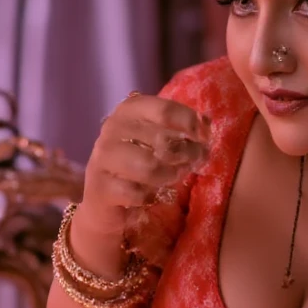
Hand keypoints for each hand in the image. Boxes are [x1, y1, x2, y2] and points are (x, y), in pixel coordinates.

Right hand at [77, 93, 209, 238]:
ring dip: (170, 174)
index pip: (164, 110)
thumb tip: (207, 123)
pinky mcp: (101, 187)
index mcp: (128, 111)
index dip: (190, 123)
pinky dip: (150, 197)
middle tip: (196, 161)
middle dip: (188, 153)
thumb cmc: (139, 162)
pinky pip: (137, 193)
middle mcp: (112, 129)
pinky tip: (149, 196)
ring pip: (150, 166)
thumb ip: (183, 130)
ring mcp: (103, 157)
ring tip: (175, 176)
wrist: (105, 197)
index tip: (204, 137)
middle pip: (162, 140)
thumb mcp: (160, 141)